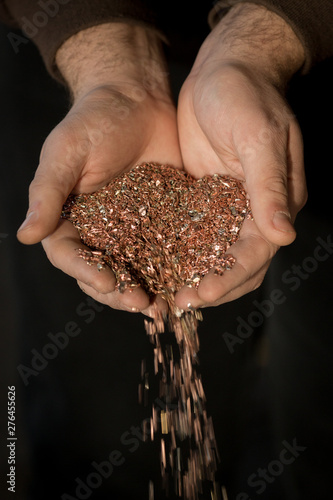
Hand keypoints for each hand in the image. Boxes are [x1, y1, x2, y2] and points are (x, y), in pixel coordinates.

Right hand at [17, 24, 181, 313]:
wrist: (137, 101)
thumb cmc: (94, 120)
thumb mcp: (67, 152)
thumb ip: (48, 192)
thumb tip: (26, 235)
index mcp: (68, 219)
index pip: (71, 257)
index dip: (86, 273)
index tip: (107, 283)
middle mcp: (97, 232)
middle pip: (103, 273)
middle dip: (120, 292)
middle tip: (142, 303)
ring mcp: (130, 231)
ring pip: (134, 271)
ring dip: (146, 291)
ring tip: (164, 306)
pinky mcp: (160, 224)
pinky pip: (164, 253)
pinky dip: (172, 270)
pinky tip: (186, 282)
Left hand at [175, 4, 307, 308]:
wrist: (223, 69)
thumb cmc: (245, 95)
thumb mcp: (258, 137)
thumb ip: (269, 186)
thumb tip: (284, 236)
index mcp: (276, 200)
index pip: (256, 252)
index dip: (229, 276)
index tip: (198, 295)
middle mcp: (254, 209)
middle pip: (237, 263)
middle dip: (211, 286)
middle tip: (177, 303)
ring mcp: (229, 205)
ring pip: (214, 254)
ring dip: (194, 276)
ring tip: (166, 294)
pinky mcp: (204, 198)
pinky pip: (193, 233)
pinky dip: (180, 253)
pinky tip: (156, 264)